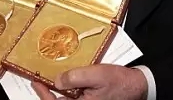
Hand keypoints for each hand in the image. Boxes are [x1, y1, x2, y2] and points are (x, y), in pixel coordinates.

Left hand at [31, 65, 147, 99]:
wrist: (138, 87)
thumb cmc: (119, 82)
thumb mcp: (96, 74)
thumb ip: (75, 77)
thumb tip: (57, 81)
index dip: (43, 94)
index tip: (35, 82)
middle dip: (48, 93)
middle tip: (39, 80)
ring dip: (58, 91)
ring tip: (50, 78)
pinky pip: (75, 97)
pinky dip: (68, 90)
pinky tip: (66, 80)